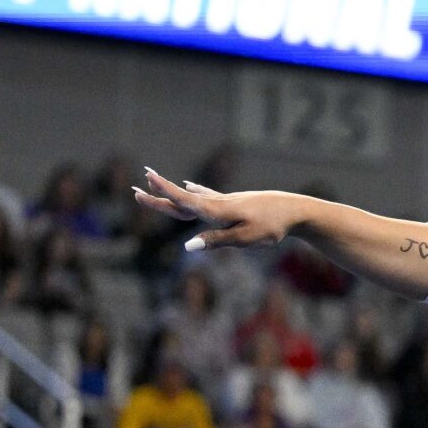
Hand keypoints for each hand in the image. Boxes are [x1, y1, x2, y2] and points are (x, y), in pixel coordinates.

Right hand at [132, 168, 303, 250]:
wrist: (293, 209)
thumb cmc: (270, 226)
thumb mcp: (245, 239)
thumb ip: (215, 241)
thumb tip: (187, 247)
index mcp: (217, 211)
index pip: (184, 203)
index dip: (163, 195)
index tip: (142, 185)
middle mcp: (217, 203)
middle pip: (182, 201)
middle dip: (158, 196)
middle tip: (134, 190)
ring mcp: (224, 201)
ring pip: (192, 196)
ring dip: (172, 191)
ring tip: (151, 181)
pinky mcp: (233, 202)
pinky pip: (207, 195)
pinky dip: (194, 191)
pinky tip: (190, 184)